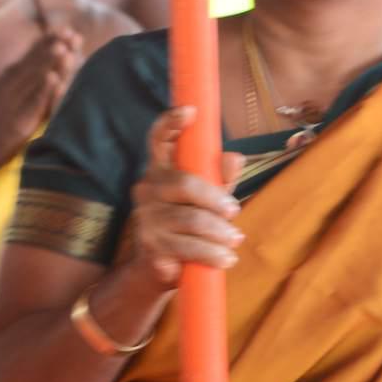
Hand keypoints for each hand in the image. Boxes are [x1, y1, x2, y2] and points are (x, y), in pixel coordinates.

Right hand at [0, 25, 89, 167]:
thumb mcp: (7, 93)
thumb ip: (25, 79)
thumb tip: (48, 66)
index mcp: (11, 77)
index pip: (31, 55)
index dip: (47, 41)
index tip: (65, 29)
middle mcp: (12, 85)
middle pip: (36, 63)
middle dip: (54, 46)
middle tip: (71, 33)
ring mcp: (14, 101)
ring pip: (35, 79)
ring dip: (49, 63)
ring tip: (64, 48)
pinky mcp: (18, 120)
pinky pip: (33, 102)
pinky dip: (43, 90)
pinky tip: (53, 78)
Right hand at [114, 108, 240, 295]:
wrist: (156, 270)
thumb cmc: (187, 226)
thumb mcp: (208, 199)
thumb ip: (221, 178)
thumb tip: (236, 158)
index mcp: (160, 170)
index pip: (159, 139)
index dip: (172, 123)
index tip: (190, 111)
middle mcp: (146, 189)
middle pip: (184, 184)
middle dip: (215, 199)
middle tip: (234, 211)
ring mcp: (145, 218)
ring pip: (191, 220)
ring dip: (220, 232)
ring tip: (234, 240)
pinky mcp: (151, 247)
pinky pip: (189, 248)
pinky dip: (213, 255)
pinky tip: (225, 259)